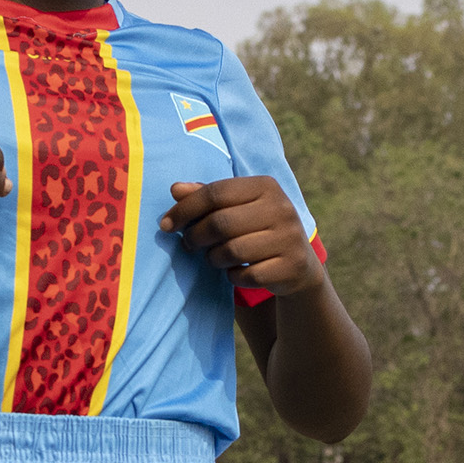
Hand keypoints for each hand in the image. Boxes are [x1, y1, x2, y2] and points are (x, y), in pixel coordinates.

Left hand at [162, 176, 322, 296]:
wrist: (298, 264)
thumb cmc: (256, 230)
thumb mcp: (236, 208)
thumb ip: (206, 198)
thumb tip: (175, 189)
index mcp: (266, 186)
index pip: (216, 193)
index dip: (185, 209)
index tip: (165, 224)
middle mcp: (282, 208)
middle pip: (221, 222)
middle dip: (196, 236)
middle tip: (188, 244)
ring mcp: (290, 238)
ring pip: (232, 251)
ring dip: (213, 258)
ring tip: (213, 257)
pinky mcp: (291, 266)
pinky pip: (246, 275)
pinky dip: (232, 276)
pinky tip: (234, 272)